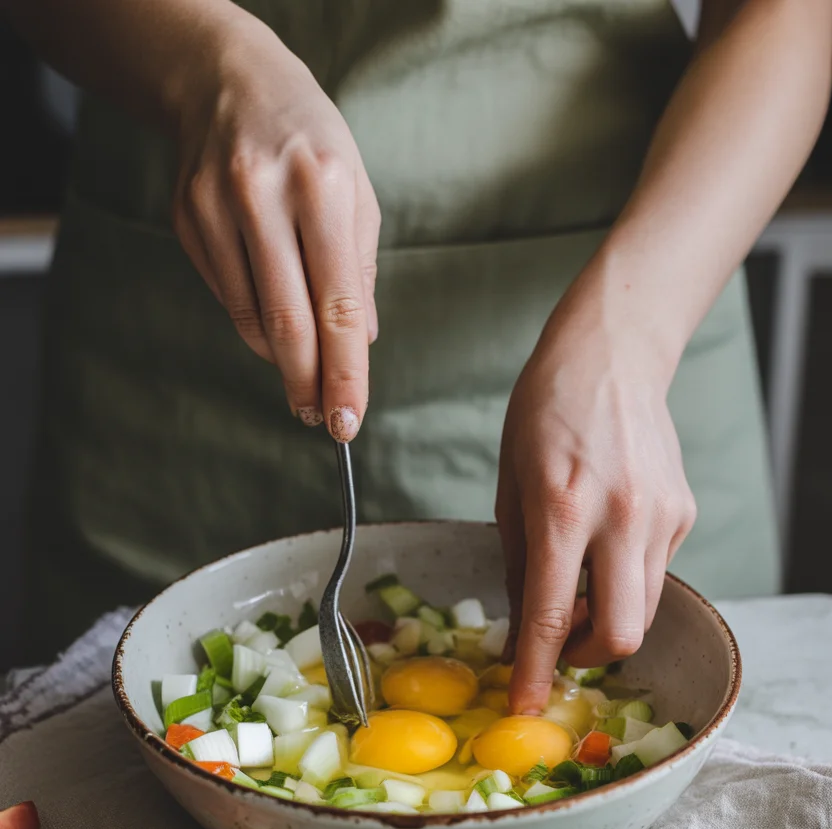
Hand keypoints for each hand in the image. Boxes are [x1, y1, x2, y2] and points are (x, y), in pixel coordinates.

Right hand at [172, 14, 379, 440]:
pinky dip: (254, 325)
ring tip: (303, 385)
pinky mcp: (186, 219)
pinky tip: (273, 328)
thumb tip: (360, 345)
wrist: (228, 81)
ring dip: (282, 362)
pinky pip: (226, 297)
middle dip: (308, 384)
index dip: (345, 372)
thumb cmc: (311, 145)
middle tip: (321, 421)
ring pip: (251, 318)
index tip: (349, 420)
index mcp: (321, 185)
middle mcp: (263, 194)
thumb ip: (359, 272)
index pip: (338, 304)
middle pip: (288, 321)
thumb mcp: (355, 194)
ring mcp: (216, 207)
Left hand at [496, 255, 696, 713]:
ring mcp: (661, 516)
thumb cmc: (543, 415)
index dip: (535, 670)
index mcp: (563, 507)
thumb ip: (519, 568)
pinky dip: (625, 582)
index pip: (550, 613)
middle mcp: (621, 516)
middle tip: (558, 642)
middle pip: (619, 634)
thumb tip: (522, 636)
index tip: (525, 705)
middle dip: (584, 658)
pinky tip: (605, 547)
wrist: (612, 355)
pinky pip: (654, 575)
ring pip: (642, 613)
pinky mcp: (684, 514)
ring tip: (577, 592)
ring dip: (605, 623)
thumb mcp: (510, 489)